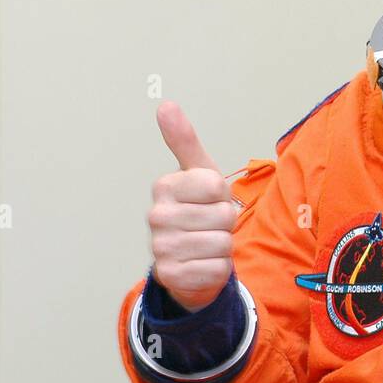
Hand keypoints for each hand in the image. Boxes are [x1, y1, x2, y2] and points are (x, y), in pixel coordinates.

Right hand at [148, 100, 237, 312]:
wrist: (191, 261)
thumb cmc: (199, 212)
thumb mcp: (199, 175)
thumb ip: (184, 141)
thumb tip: (166, 105)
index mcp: (164, 187)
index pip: (217, 185)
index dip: (223, 194)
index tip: (210, 200)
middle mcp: (156, 216)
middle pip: (223, 215)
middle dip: (225, 223)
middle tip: (210, 226)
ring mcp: (160, 248)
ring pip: (222, 243)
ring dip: (223, 246)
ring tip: (207, 244)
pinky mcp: (171, 277)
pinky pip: (217, 269)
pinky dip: (218, 269)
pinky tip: (203, 265)